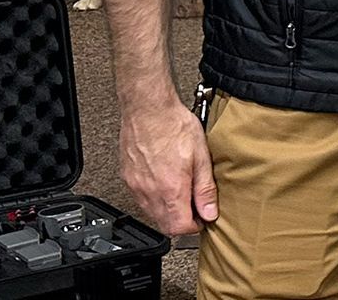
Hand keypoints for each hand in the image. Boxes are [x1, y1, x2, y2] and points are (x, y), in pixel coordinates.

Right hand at [118, 97, 216, 234]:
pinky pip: (141, 199)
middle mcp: (149, 192)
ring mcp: (135, 186)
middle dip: (181, 220)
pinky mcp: (127, 178)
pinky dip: (154, 198)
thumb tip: (210, 212)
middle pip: (164, 224)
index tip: (203, 217)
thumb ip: (205, 189)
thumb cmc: (174, 126)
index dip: (194, 226)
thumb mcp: (201, 157)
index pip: (179, 228)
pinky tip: (165, 182)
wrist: (148, 109)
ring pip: (151, 213)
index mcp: (170, 190)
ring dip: (168, 210)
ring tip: (182, 191)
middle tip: (194, 205)